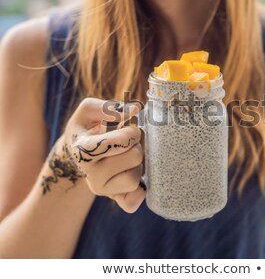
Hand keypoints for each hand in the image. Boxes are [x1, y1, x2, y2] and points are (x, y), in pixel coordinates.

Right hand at [62, 98, 144, 212]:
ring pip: (136, 177)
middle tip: (129, 141)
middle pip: (135, 157)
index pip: (116, 143)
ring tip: (128, 155)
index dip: (129, 132)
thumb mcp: (89, 111)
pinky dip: (141, 188)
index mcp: (82, 150)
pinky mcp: (116, 200)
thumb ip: (110, 107)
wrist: (80, 154)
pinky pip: (135, 200)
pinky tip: (133, 173)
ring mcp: (102, 190)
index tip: (127, 127)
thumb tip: (135, 110)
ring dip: (139, 163)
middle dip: (137, 144)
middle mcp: (91, 174)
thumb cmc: (88, 128)